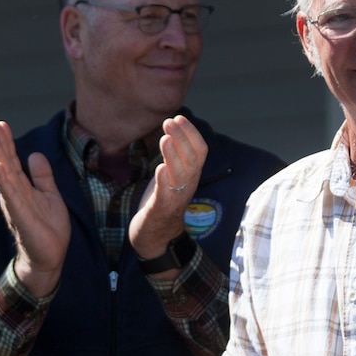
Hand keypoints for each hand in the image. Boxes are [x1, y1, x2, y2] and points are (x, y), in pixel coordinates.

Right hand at [0, 120, 70, 297]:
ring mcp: (16, 205)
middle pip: (5, 163)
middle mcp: (14, 194)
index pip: (12, 160)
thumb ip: (42, 177)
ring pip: (4, 176)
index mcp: (21, 187)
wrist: (49, 257)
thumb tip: (35, 154)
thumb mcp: (50, 196)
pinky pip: (11, 196)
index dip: (6, 141)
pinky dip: (3, 182)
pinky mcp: (21, 217)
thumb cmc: (48, 229)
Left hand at [128, 115, 207, 262]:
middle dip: (182, 138)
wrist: (155, 237)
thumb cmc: (161, 202)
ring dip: (173, 156)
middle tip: (170, 121)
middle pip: (192, 159)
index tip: (179, 117)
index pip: (200, 151)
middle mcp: (187, 186)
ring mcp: (175, 199)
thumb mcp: (170, 176)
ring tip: (165, 139)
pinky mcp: (160, 211)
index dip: (191, 133)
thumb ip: (173, 157)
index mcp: (190, 176)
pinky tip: (159, 169)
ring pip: (180, 175)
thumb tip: (171, 130)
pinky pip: (166, 196)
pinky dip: (164, 182)